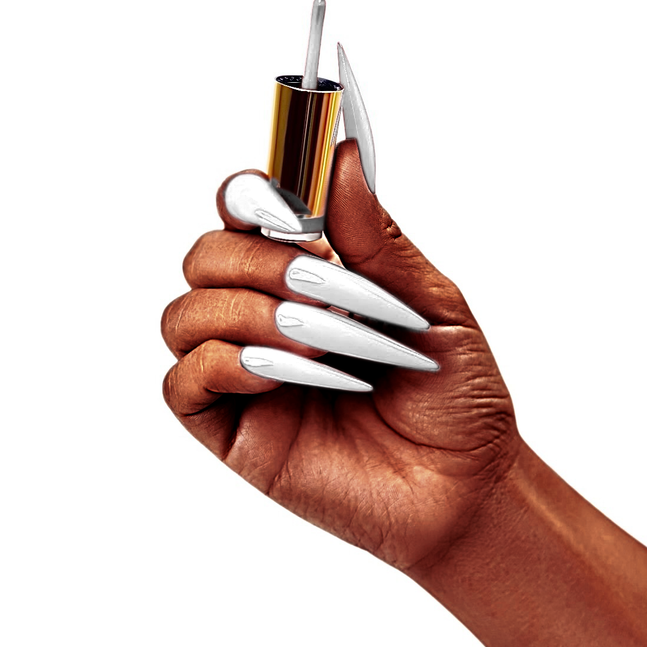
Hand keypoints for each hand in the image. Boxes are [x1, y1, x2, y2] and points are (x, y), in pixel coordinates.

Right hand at [162, 138, 521, 571]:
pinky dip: (222, 363)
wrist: (465, 487)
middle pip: (205, 256)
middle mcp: (266, 316)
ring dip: (244, 312)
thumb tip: (340, 159)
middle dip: (257, 260)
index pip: (245, 215)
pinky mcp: (231, 428)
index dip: (250, 196)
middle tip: (318, 285)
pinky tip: (278, 373)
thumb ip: (375, 238)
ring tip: (315, 340)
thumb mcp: (430, 303)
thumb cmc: (454, 395)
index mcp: (310, 278)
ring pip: (183, 313)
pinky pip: (182, 382)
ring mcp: (245, 373)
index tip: (288, 205)